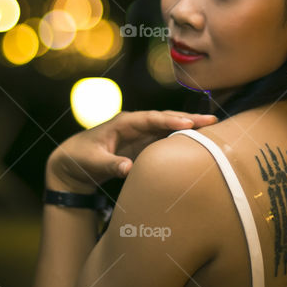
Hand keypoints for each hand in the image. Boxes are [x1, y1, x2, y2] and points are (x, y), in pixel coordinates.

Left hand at [46, 110, 218, 191]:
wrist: (73, 162)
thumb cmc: (80, 159)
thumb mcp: (92, 163)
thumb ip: (110, 164)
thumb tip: (128, 167)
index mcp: (122, 123)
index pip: (150, 119)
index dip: (169, 120)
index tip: (188, 123)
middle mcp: (134, 125)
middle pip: (164, 119)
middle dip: (188, 119)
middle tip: (212, 121)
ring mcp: (140, 134)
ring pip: (168, 127)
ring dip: (189, 128)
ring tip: (214, 129)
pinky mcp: (143, 144)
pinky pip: (165, 139)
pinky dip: (181, 139)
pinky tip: (199, 143)